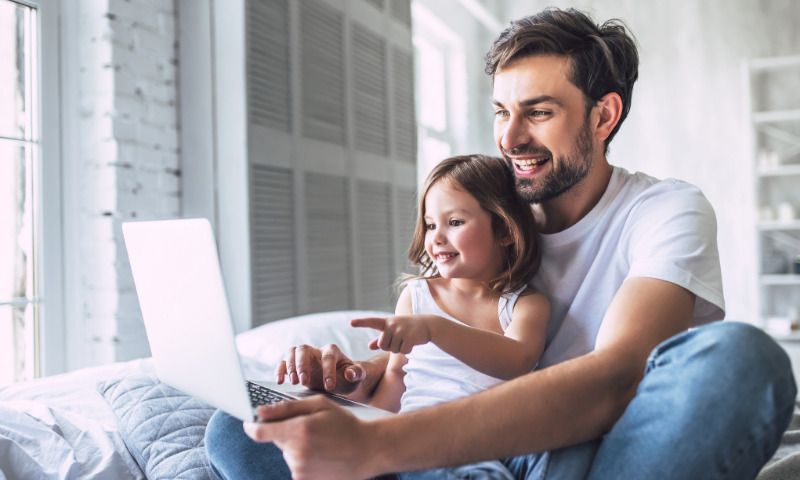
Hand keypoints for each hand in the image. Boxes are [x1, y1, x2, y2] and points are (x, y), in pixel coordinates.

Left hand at [245, 397, 378, 479]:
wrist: (368, 451)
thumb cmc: (345, 424)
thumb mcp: (320, 405)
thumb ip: (286, 408)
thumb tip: (259, 412)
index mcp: (298, 430)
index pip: (259, 432)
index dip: (251, 426)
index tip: (251, 422)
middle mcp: (296, 452)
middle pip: (277, 440)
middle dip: (288, 432)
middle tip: (311, 429)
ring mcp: (300, 470)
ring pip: (288, 453)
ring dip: (298, 447)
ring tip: (322, 443)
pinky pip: (296, 466)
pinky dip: (305, 460)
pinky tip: (323, 455)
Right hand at [275, 343, 365, 393]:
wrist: (340, 382)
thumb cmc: (349, 378)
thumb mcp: (357, 377)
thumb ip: (357, 373)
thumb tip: (350, 373)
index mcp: (332, 351)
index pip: (328, 356)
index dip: (328, 370)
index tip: (330, 386)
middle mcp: (316, 351)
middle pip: (305, 349)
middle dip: (303, 365)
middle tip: (304, 381)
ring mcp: (304, 357)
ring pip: (292, 352)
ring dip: (291, 366)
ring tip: (294, 382)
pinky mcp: (295, 366)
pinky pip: (283, 363)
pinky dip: (279, 370)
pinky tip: (280, 382)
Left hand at [351, 315, 434, 353]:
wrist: (427, 324)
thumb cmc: (407, 327)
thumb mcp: (393, 330)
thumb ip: (381, 339)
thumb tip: (369, 346)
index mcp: (386, 322)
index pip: (372, 322)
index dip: (361, 323)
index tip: (351, 323)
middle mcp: (392, 324)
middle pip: (382, 345)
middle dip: (390, 346)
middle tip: (399, 339)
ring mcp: (401, 330)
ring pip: (393, 349)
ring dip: (400, 348)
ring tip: (406, 339)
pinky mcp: (410, 336)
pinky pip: (403, 351)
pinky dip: (408, 350)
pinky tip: (412, 342)